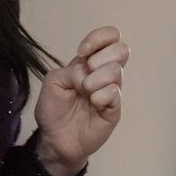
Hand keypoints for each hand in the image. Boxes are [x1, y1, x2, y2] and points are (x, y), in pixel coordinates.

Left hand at [34, 25, 127, 175]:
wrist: (55, 140)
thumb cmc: (54, 109)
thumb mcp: (53, 81)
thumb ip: (70, 70)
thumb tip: (89, 73)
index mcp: (90, 62)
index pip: (110, 36)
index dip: (99, 38)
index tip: (82, 52)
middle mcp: (104, 73)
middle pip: (121, 49)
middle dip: (100, 58)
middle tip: (85, 74)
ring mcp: (111, 91)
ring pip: (116, 71)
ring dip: (95, 79)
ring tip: (85, 93)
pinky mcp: (114, 110)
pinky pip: (115, 93)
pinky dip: (100, 96)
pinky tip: (93, 104)